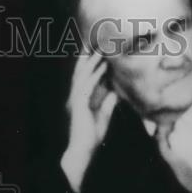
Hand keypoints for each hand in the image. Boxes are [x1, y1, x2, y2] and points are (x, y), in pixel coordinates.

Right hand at [61, 53, 117, 192]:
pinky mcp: (79, 104)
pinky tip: (103, 65)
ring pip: (83, 75)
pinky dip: (95, 74)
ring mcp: (76, 99)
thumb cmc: (91, 137)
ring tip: (101, 48)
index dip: (91, 63)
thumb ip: (108, 104)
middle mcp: (76, 96)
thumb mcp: (103, 117)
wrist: (82, 151)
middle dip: (87, 57)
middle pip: (81, 72)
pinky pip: (87, 85)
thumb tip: (115, 92)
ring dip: (92, 61)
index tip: (99, 50)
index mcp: (80, 99)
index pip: (86, 77)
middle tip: (96, 41)